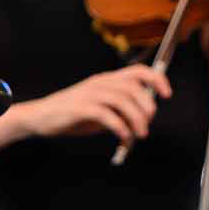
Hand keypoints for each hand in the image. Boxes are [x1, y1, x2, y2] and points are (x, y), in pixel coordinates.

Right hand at [17, 63, 172, 145]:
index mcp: (106, 80)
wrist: (41, 117)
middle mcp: (100, 83)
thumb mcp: (100, 107)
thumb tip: (144, 117)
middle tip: (148, 123)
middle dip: (146, 105)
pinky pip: (107, 116)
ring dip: (136, 119)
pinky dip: (120, 128)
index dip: (156, 79)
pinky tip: (123, 138)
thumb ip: (120, 108)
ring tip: (138, 134)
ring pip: (122, 100)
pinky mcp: (80, 108)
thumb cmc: (72, 114)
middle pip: (133, 87)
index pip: (138, 71)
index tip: (167, 94)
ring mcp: (89, 94)